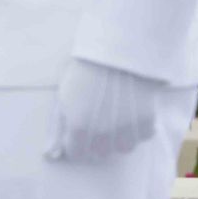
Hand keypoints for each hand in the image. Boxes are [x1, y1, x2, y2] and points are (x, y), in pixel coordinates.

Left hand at [44, 60, 160, 161]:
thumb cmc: (86, 64)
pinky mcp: (147, 119)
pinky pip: (144, 135)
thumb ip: (59, 125)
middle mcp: (102, 133)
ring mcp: (126, 128)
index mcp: (78, 126)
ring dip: (121, 136)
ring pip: (124, 147)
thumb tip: (50, 154)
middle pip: (101, 153)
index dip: (78, 142)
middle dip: (98, 140)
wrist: (117, 44)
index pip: (77, 154)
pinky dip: (140, 127)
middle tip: (101, 119)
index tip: (81, 131)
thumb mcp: (64, 91)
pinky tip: (133, 109)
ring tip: (119, 113)